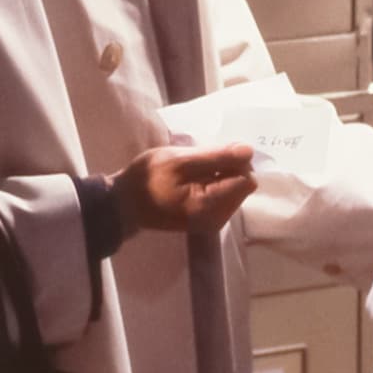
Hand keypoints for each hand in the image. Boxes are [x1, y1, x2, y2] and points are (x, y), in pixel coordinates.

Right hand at [109, 143, 256, 234]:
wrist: (122, 204)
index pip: (247, 180)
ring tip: (192, 170)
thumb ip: (216, 156)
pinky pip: (223, 196)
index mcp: (211, 206)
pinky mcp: (207, 220)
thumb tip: (249, 151)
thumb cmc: (147, 179)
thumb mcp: (179, 160)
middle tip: (198, 161)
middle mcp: (218, 219)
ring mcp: (213, 222)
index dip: (235, 161)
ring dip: (220, 175)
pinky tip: (192, 180)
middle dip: (227, 168)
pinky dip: (214, 183)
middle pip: (242, 185)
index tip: (212, 153)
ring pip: (234, 190)